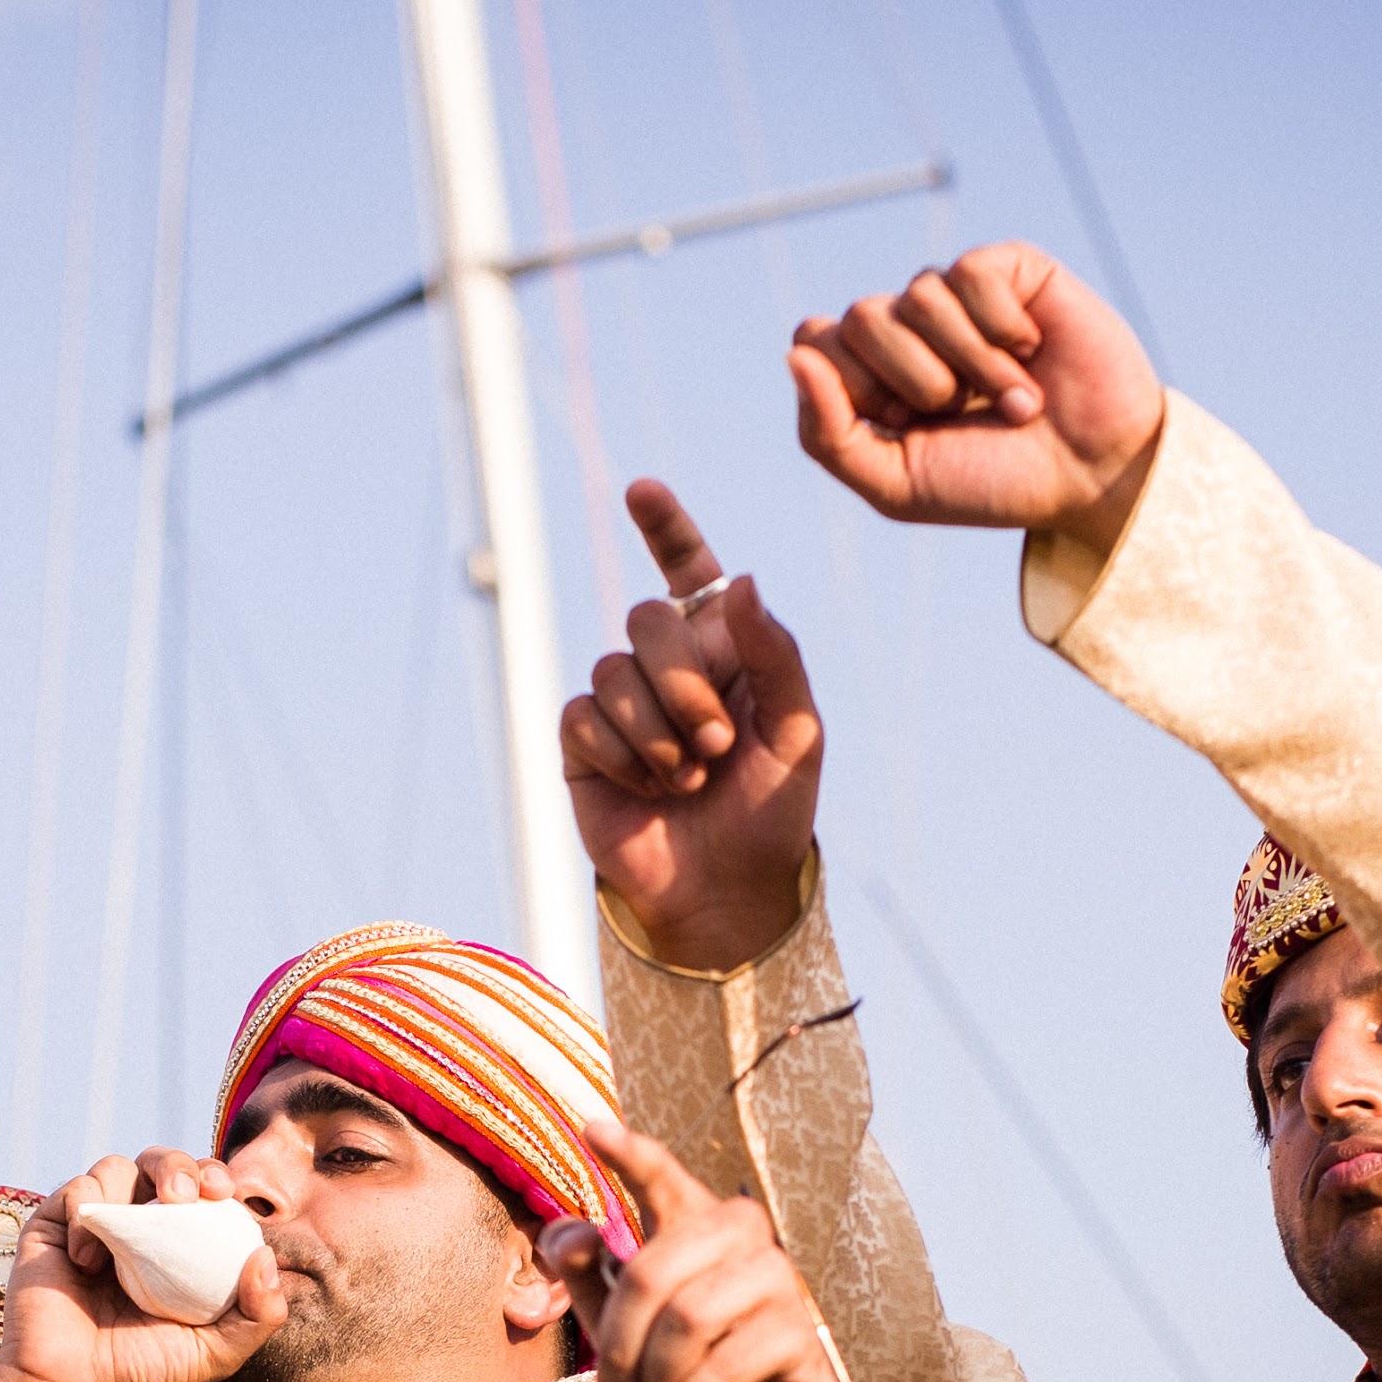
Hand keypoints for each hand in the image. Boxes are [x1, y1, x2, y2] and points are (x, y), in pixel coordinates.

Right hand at [0, 1153, 292, 1381]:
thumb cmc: (145, 1373)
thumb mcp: (218, 1352)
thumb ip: (258, 1313)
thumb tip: (267, 1255)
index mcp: (175, 1246)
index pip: (201, 1192)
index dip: (214, 1178)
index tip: (225, 1192)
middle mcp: (136, 1227)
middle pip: (161, 1164)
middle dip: (177, 1165)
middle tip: (184, 1194)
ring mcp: (94, 1225)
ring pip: (115, 1167)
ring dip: (130, 1182)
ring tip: (135, 1226)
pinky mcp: (52, 1227)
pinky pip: (74, 1195)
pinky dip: (84, 1215)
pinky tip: (87, 1261)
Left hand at [538, 1120, 872, 1381]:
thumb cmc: (692, 1363)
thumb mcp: (627, 1323)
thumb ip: (590, 1275)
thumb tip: (569, 1234)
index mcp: (695, 1223)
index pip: (663, 1178)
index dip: (630, 1154)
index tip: (592, 1129)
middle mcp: (741, 1236)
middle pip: (651, 1272)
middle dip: (618, 1343)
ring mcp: (778, 1280)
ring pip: (688, 1318)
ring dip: (654, 1377)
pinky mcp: (799, 1334)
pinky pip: (724, 1366)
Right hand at [562, 481, 824, 974]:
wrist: (726, 891)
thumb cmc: (772, 812)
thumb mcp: (798, 731)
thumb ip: (773, 651)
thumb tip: (738, 579)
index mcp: (724, 649)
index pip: (689, 571)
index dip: (664, 527)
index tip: (641, 489)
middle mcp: (667, 666)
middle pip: (646, 619)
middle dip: (685, 684)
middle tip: (717, 746)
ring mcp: (621, 702)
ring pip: (613, 670)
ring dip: (660, 733)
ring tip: (689, 778)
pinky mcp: (584, 742)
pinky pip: (585, 716)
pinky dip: (626, 756)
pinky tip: (649, 789)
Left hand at [790, 242, 1166, 546]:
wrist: (1091, 477)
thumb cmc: (993, 483)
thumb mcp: (895, 485)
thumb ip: (828, 433)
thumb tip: (795, 356)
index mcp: (869, 374)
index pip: (814, 341)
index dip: (856, 388)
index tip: (907, 427)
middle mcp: (907, 327)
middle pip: (859, 317)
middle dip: (914, 382)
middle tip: (964, 412)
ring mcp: (957, 296)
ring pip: (917, 295)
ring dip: (969, 364)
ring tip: (1013, 397)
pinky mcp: (1009, 269)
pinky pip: (971, 273)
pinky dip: (1001, 328)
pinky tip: (1033, 350)